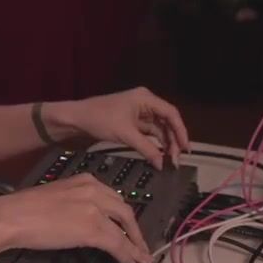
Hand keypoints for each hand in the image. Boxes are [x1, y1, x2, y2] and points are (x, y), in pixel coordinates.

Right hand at [0, 173, 151, 262]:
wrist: (13, 216)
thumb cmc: (24, 209)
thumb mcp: (56, 197)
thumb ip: (74, 203)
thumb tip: (80, 221)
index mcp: (84, 180)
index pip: (113, 198)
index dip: (123, 216)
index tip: (127, 227)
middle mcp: (94, 190)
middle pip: (125, 210)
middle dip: (134, 230)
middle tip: (139, 244)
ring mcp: (95, 209)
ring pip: (124, 229)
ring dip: (134, 246)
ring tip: (139, 258)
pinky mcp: (93, 228)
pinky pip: (118, 244)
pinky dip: (127, 254)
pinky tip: (130, 262)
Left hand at [65, 87, 189, 169]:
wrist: (77, 119)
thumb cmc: (99, 119)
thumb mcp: (125, 135)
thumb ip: (147, 149)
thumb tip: (162, 164)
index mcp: (146, 98)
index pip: (171, 113)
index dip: (181, 131)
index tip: (185, 147)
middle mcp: (145, 103)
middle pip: (167, 122)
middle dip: (173, 140)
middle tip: (176, 159)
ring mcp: (139, 113)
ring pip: (159, 129)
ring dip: (165, 144)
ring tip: (169, 160)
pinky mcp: (133, 122)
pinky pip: (149, 133)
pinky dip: (154, 144)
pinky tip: (159, 155)